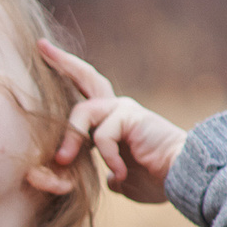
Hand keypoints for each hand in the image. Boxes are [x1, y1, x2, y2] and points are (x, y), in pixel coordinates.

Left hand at [40, 41, 187, 203]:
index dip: (67, 76)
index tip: (44, 54)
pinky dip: (107, 157)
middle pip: (86, 78)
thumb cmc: (156, 179)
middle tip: (42, 47)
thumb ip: (108, 170)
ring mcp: (124, 109)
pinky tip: (121, 173)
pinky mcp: (131, 116)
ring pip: (82, 113)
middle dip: (63, 63)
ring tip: (63, 161)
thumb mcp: (121, 177)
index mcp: (111, 120)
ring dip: (70, 137)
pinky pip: (103, 136)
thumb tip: (106, 179)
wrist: (184, 177)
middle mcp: (117, 108)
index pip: (84, 95)